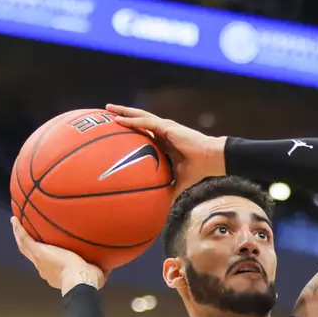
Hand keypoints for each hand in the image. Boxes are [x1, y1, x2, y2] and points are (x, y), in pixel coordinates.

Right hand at [11, 217, 106, 293]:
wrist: (80, 280)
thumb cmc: (90, 280)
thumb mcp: (97, 271)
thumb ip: (101, 265)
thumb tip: (111, 260)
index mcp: (56, 274)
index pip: (49, 264)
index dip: (47, 257)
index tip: (49, 251)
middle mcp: (44, 268)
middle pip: (32, 254)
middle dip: (30, 245)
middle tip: (26, 234)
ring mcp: (39, 260)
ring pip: (25, 246)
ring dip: (20, 234)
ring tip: (16, 222)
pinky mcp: (37, 252)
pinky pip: (24, 238)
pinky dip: (18, 229)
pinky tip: (15, 219)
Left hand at [104, 104, 226, 191]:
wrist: (210, 161)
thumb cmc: (197, 171)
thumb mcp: (178, 183)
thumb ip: (167, 192)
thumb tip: (161, 208)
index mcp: (164, 141)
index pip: (143, 132)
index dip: (130, 128)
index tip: (114, 130)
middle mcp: (162, 131)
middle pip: (138, 120)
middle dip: (122, 115)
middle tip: (106, 112)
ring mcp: (164, 127)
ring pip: (139, 116)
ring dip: (123, 112)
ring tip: (109, 108)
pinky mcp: (167, 127)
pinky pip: (146, 122)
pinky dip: (132, 121)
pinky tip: (119, 120)